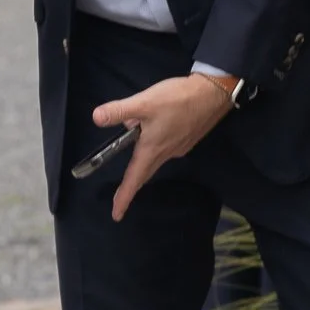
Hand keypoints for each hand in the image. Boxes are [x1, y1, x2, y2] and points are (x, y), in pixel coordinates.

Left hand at [93, 75, 232, 221]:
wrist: (213, 94)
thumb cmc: (178, 99)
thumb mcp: (144, 102)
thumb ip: (119, 110)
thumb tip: (96, 118)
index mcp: (151, 149)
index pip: (134, 179)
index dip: (123, 198)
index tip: (116, 215)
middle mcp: (165, 154)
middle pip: (144, 173)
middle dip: (132, 185)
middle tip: (120, 198)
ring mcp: (178, 148)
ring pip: (155, 158)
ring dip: (144, 156)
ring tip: (139, 132)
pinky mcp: (187, 140)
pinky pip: (166, 147)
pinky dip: (157, 143)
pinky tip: (159, 126)